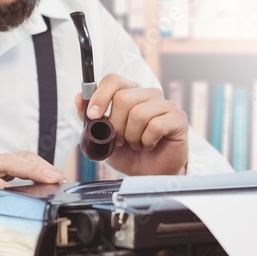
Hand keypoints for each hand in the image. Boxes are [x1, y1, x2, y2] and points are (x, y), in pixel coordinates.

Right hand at [0, 151, 64, 239]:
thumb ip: (3, 203)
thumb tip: (29, 212)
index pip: (23, 160)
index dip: (43, 167)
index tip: (61, 180)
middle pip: (20, 157)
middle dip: (43, 166)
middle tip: (60, 178)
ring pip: (6, 162)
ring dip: (29, 168)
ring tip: (46, 178)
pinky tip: (8, 189)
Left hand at [74, 73, 188, 175]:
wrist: (148, 175)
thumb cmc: (129, 154)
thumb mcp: (102, 137)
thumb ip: (90, 118)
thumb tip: (79, 97)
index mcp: (130, 92)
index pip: (113, 80)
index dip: (100, 96)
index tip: (93, 115)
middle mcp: (148, 94)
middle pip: (123, 98)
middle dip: (116, 125)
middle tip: (121, 139)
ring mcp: (165, 104)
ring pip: (139, 113)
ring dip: (132, 136)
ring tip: (136, 144)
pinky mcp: (178, 118)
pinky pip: (156, 125)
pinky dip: (147, 141)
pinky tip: (149, 145)